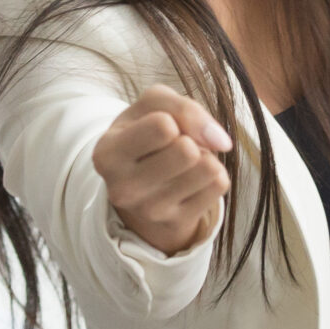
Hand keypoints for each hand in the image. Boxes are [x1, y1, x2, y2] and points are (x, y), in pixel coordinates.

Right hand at [94, 86, 234, 257]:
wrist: (137, 182)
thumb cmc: (145, 132)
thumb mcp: (152, 106)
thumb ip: (184, 109)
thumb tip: (222, 142)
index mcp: (107, 154)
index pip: (163, 126)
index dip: (171, 119)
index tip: (160, 128)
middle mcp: (123, 188)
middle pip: (187, 150)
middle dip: (189, 139)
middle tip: (172, 146)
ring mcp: (150, 211)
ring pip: (208, 167)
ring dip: (204, 156)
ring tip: (182, 162)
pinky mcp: (177, 223)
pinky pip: (218, 184)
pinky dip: (213, 174)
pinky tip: (192, 179)